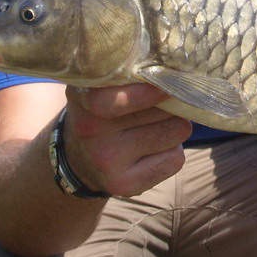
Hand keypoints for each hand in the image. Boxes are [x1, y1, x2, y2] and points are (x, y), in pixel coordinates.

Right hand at [64, 82, 192, 196]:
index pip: (119, 100)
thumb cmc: (104, 113)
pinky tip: (152, 152)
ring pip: (175, 132)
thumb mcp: (103, 86)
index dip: (149, 92)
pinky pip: (175, 159)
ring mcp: (107, 162)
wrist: (80, 159)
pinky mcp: (126, 186)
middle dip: (171, 104)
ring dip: (175, 127)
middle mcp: (91, 132)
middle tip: (159, 107)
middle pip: (162, 110)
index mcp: (84, 98)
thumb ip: (130, 75)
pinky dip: (172, 152)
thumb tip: (176, 71)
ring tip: (154, 129)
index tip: (166, 86)